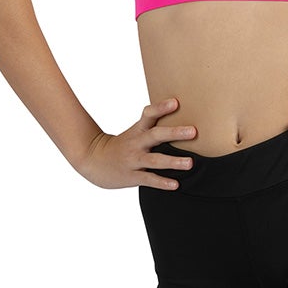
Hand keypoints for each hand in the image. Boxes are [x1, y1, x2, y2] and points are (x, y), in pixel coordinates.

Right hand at [77, 97, 197, 189]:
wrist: (93, 160)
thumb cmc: (123, 145)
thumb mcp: (135, 131)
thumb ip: (154, 124)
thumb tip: (180, 111)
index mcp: (138, 130)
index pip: (149, 115)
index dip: (161, 108)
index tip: (176, 102)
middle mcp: (136, 144)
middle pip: (155, 135)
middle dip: (174, 133)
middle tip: (193, 131)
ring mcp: (134, 160)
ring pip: (154, 160)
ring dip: (172, 161)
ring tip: (190, 163)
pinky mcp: (132, 176)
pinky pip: (149, 179)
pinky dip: (162, 182)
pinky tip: (175, 184)